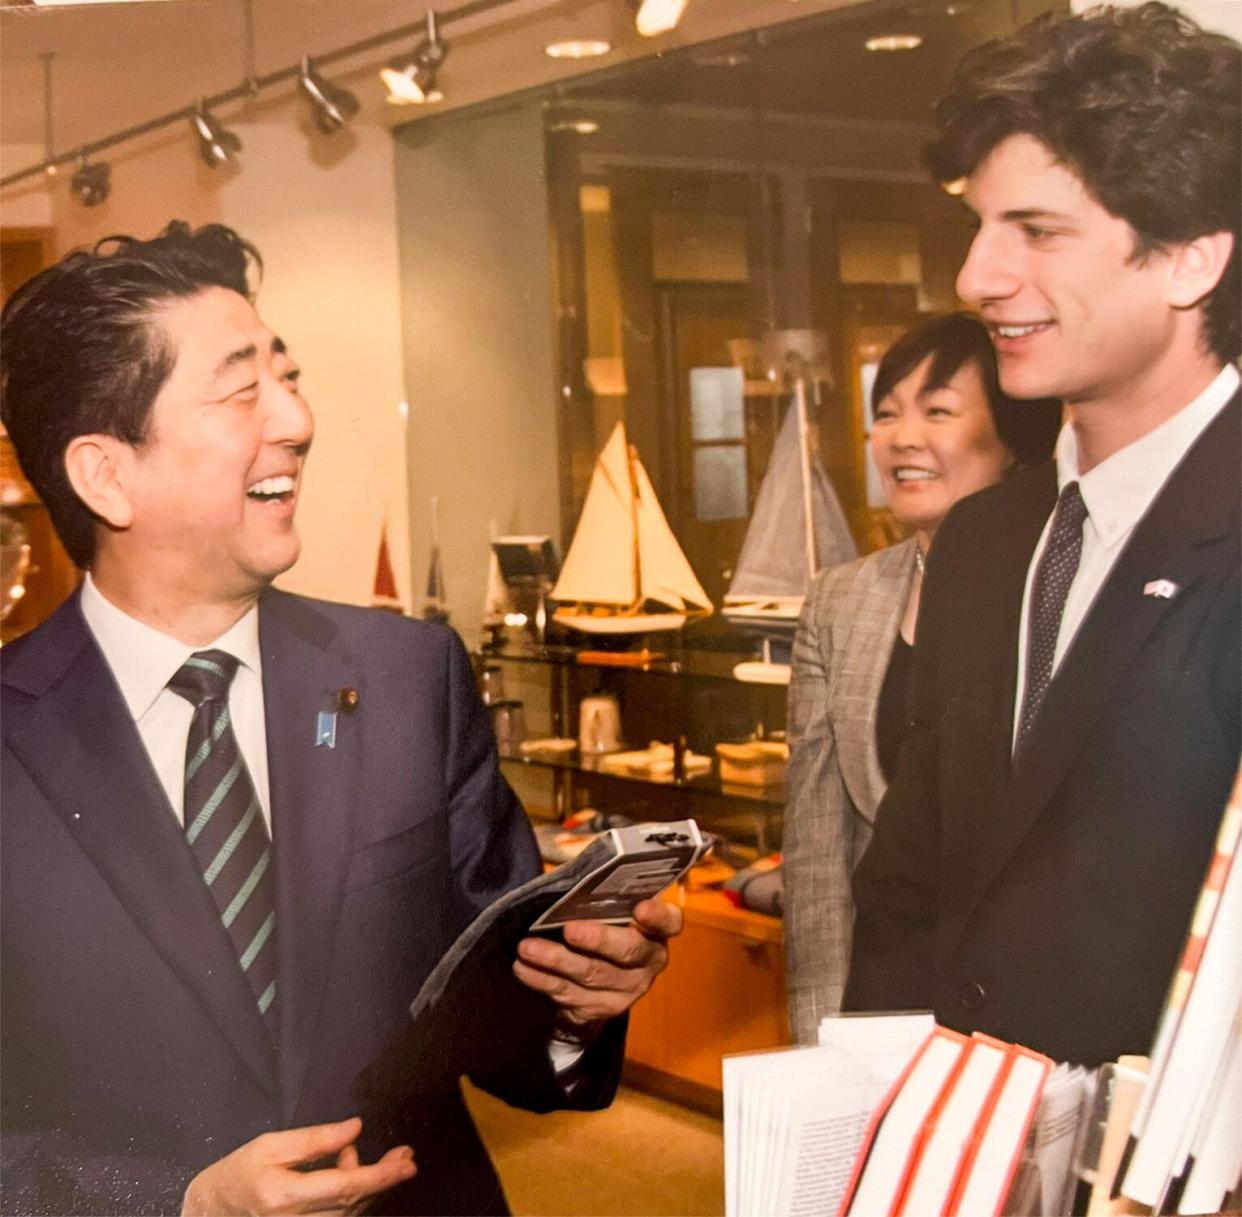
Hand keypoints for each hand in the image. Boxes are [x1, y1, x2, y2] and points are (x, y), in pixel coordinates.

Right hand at [181, 1117, 414, 1215]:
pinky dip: (354, 1197)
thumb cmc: (239, 1172)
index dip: (379, 1177)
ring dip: (372, 1187)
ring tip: (381, 1159)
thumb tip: (355, 1128)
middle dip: (384, 1179)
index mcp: (286, 1197)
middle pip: (353, 1203)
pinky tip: (352, 1173)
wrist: (214, 1210)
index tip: (406, 1164)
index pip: (344, 1189)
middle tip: (407, 1156)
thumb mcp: (272, 1145)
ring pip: (349, 1213)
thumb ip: (315, 1139)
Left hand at [512, 897, 682, 1026]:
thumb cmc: (608, 924)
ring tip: (527, 948)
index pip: (668, 921)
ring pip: (591, 975)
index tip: (641, 907)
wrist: (607, 976)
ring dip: (556, 961)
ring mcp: (626, 990)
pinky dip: (542, 981)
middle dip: (597, 940)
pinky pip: (568, 996)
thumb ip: (606, 896)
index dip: (657, 916)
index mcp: (657, 930)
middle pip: (626, 951)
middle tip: (569, 930)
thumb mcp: (616, 908)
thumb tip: (571, 881)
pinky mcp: (600, 1009)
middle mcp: (648, 962)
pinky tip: (522, 968)